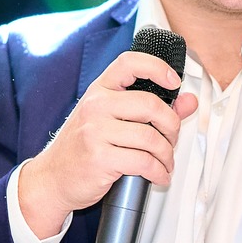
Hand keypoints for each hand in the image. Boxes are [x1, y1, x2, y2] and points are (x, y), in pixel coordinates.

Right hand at [17, 50, 199, 236]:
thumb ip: (150, 109)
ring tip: (165, 162)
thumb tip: (189, 101)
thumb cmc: (82, 148)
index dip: (157, 67)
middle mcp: (96, 107)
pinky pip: (143, 162)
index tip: (174, 82)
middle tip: (171, 138)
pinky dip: (158, 172)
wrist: (52, 179)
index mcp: (99, 91)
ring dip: (166, 155)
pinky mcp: (100, 158)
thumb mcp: (110, 120)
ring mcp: (96, 132)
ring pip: (151, 138)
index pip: (129, 63)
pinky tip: (158, 175)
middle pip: (150, 105)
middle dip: (172, 126)